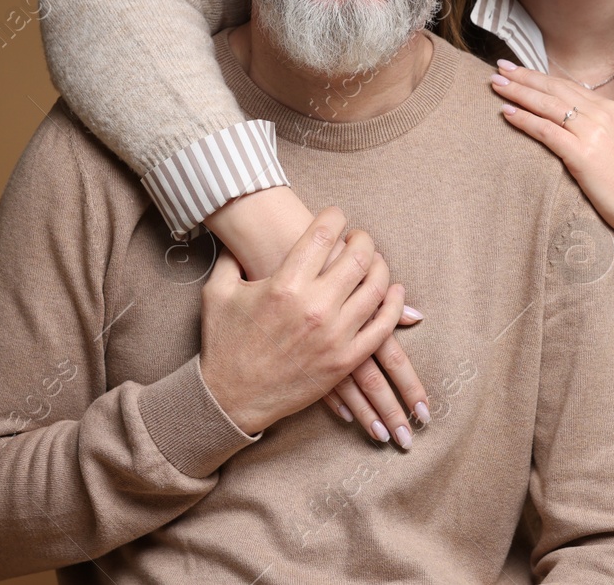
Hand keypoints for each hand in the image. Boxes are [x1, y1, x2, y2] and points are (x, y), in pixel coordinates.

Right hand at [198, 206, 404, 434]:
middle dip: (362, 238)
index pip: (323, 234)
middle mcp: (313, 307)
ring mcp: (333, 335)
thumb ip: (232, 258)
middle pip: (358, 256)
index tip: (336, 214)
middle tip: (358, 237)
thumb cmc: (223, 343)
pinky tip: (394, 291)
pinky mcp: (344, 361)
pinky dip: (394, 305)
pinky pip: (382, 327)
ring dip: (381, 267)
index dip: (334, 216)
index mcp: (284, 285)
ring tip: (374, 260)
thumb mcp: (219, 292)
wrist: (229, 398)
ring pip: (376, 288)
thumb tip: (241, 235)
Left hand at [491, 59, 613, 248]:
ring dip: (519, 93)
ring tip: (496, 86)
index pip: (568, 86)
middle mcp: (601, 115)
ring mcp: (592, 133)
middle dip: (524, 77)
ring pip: (547, 105)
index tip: (518, 69)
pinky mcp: (583, 156)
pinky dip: (524, 120)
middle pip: (554, 89)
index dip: (540, 76)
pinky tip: (507, 113)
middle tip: (499, 68)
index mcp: (611, 109)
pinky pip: (546, 131)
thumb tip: (574, 121)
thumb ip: (598, 127)